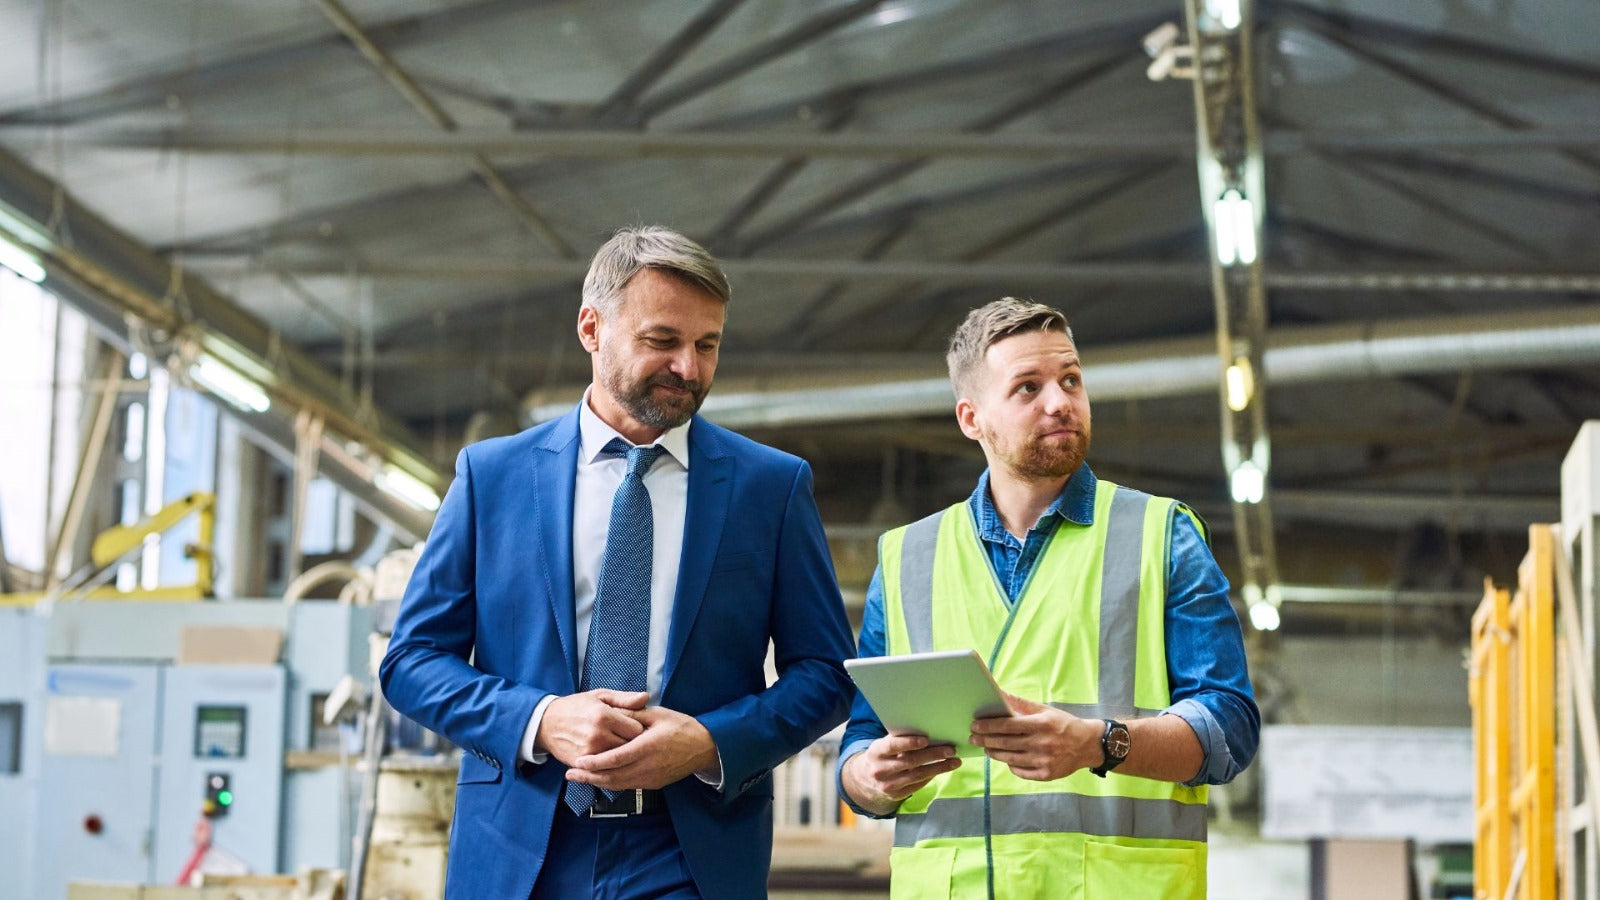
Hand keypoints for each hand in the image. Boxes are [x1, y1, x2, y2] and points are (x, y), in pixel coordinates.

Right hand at [536, 689, 647, 765]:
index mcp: (603, 716)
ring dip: (623, 755)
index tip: (637, 727)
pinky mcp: (582, 764)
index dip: (640, 729)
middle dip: (634, 744)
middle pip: (631, 746)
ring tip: (621, 746)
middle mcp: (597, 735)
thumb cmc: (576, 707)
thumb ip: (624, 698)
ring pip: (620, 759)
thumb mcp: (600, 696)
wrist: (546, 723)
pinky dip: (610, 764)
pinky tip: (609, 756)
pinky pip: (605, 768)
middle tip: (631, 739)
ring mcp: (589, 752)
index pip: (637, 729)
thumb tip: (645, 698)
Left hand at [564, 705, 717, 790]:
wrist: (704, 748)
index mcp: (648, 747)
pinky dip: (611, 784)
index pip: (616, 758)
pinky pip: (627, 786)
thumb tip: (611, 715)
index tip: (578, 762)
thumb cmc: (681, 727)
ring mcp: (650, 778)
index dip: (595, 762)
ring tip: (579, 779)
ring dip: (597, 783)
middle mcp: (648, 766)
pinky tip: (600, 779)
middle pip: (613, 777)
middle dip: (589, 777)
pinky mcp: (653, 784)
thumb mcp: (657, 714)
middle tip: (569, 774)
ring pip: (618, 785)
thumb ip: (633, 716)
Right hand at [840, 734, 961, 815]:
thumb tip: (927, 729)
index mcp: (876, 752)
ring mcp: (888, 785)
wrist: (865, 778)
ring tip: (954, 762)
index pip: (893, 746)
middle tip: (950, 750)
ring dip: (938, 768)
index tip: (926, 739)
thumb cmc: (881, 755)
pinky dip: (931, 777)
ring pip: (917, 775)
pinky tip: (942, 770)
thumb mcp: (883, 745)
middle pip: (910, 762)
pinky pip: (917, 785)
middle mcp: (880, 769)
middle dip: (933, 755)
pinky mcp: (896, 795)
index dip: (909, 743)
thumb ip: (899, 739)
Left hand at [968, 692, 1098, 780]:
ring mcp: (1044, 761)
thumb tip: (998, 693)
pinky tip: (1005, 759)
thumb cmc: (1063, 724)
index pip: (1008, 725)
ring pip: (1010, 758)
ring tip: (985, 747)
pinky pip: (1021, 771)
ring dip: (994, 753)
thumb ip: (1021, 703)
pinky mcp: (1046, 774)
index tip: (975, 724)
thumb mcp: (1045, 710)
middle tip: (973, 737)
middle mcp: (1042, 743)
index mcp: (1041, 724)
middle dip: (985, 740)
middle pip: (1005, 743)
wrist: (1088, 745)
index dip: (988, 725)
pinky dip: (1011, 765)